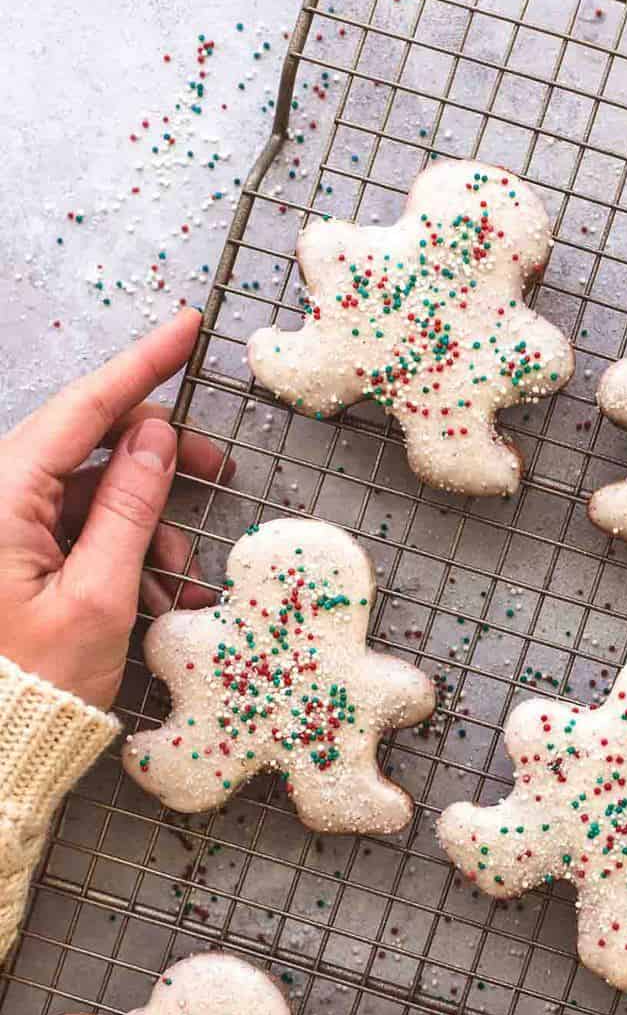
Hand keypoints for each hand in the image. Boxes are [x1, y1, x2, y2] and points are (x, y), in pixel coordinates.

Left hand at [0, 309, 230, 709]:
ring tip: (175, 585)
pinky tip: (151, 597)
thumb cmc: (34, 684)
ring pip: (91, 493)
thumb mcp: (98, 598)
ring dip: (146, 528)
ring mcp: (5, 527)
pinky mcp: (16, 554)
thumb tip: (156, 437)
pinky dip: (123, 553)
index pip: (81, 408)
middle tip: (217, 472)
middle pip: (88, 446)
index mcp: (0, 496)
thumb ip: (128, 508)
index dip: (140, 365)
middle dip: (156, 464)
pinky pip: (79, 530)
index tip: (185, 330)